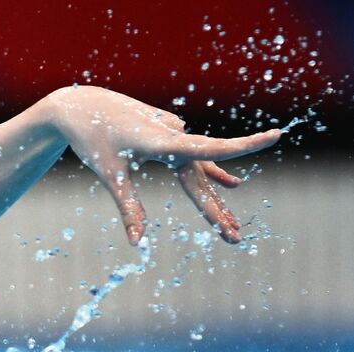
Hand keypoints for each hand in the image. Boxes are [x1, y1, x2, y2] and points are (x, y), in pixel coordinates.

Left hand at [45, 86, 280, 243]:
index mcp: (162, 142)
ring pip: (198, 170)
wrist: (79, 107)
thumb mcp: (110, 176)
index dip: (242, 146)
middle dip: (216, 211)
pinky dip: (209, 172)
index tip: (274, 135)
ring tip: (232, 227)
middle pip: (201, 178)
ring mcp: (172, 132)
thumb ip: (129, 208)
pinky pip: (193, 157)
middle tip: (234, 239)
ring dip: (213, 197)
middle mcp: (174, 134)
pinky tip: (231, 184)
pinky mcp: (167, 133)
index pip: (210, 149)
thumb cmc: (92, 140)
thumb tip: (137, 242)